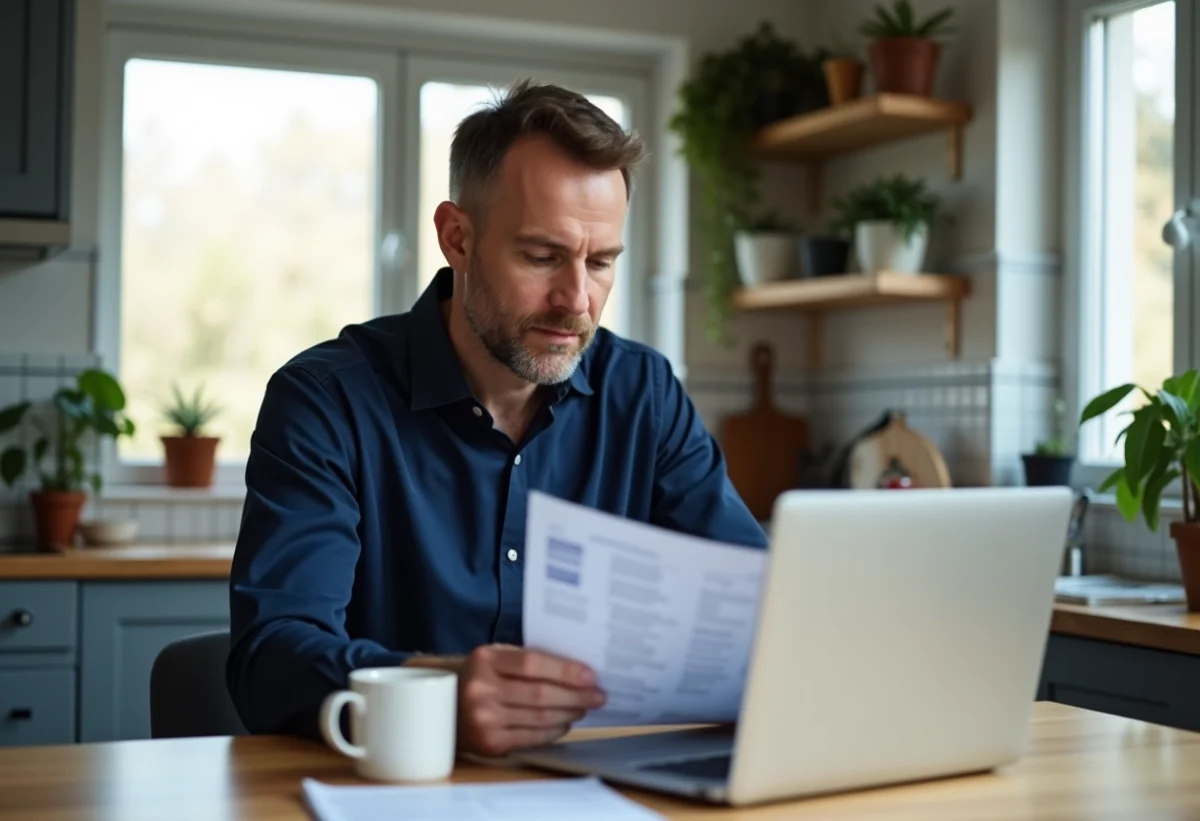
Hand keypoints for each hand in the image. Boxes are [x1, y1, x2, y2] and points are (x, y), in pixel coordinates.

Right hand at [408, 644, 604, 755]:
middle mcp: (481, 690)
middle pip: (541, 695)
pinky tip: (565, 722)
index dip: (566, 671)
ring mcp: (484, 720)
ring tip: (584, 707)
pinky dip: (554, 731)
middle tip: (598, 695)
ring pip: (540, 718)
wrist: (440, 705)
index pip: (533, 664)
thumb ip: (527, 659)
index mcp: (485, 660)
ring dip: (569, 714)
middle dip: (576, 696)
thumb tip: (576, 670)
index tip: (590, 675)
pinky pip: (532, 738)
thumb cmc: (478, 676)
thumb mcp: (495, 657)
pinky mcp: (489, 743)